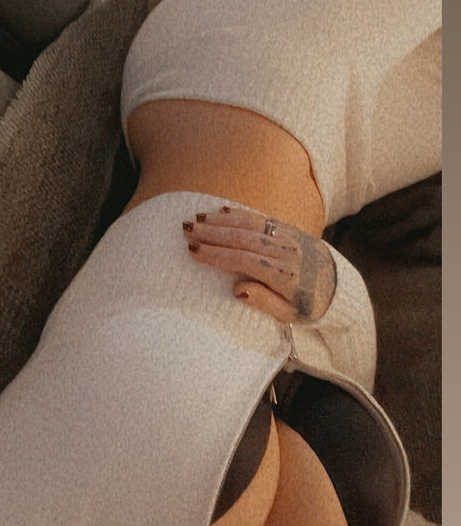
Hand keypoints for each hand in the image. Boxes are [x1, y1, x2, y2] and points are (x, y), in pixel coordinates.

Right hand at [181, 206, 335, 323]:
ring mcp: (288, 237)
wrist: (339, 287)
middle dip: (212, 233)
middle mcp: (286, 251)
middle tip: (186, 229)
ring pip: (250, 224)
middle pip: (244, 238)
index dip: (217, 255)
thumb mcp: (289, 315)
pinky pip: (261, 218)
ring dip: (221, 220)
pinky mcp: (289, 229)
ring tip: (196, 218)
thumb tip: (236, 289)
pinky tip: (221, 210)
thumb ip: (263, 302)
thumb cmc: (309, 305)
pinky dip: (240, 214)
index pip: (245, 260)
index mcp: (285, 275)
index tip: (193, 251)